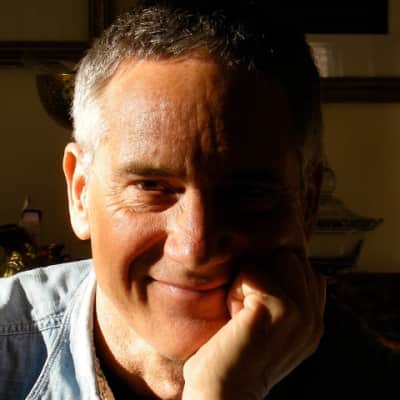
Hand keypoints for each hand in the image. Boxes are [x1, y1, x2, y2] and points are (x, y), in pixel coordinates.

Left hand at [182, 249, 325, 399]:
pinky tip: (234, 315)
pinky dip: (237, 289)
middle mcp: (313, 317)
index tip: (255, 300)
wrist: (222, 394)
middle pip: (291, 256)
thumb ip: (284, 297)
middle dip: (264, 271)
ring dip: (252, 277)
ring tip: (242, 308)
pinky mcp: (279, 309)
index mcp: (313, 320)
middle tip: (247, 306)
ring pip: (278, 258)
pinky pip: (254, 272)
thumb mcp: (268, 325)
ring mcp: (301, 313)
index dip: (275, 272)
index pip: (304, 267)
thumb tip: (278, 259)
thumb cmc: (233, 356)